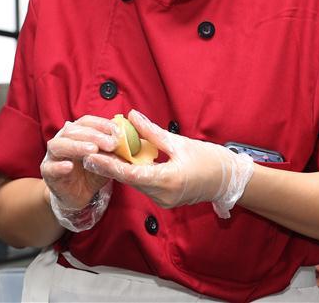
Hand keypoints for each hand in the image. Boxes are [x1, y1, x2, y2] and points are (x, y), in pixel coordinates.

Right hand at [41, 116, 118, 230]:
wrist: (78, 194)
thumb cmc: (92, 171)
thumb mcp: (106, 158)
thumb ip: (114, 148)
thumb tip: (130, 137)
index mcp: (76, 133)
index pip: (86, 121)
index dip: (101, 124)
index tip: (117, 131)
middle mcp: (62, 140)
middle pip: (73, 131)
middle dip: (93, 135)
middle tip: (110, 143)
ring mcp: (53, 155)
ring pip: (59, 145)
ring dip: (76, 146)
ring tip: (92, 150)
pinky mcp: (48, 172)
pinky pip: (51, 167)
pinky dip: (59, 166)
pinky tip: (69, 166)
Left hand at [82, 110, 254, 217]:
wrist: (228, 180)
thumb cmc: (209, 159)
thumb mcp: (178, 142)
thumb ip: (151, 132)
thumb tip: (131, 117)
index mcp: (168, 180)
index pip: (130, 174)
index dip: (108, 164)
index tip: (90, 155)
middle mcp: (163, 195)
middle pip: (130, 180)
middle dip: (112, 164)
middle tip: (93, 149)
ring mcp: (164, 201)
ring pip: (136, 183)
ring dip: (123, 169)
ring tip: (106, 152)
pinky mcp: (166, 201)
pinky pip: (145, 186)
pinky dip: (136, 173)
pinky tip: (128, 161)